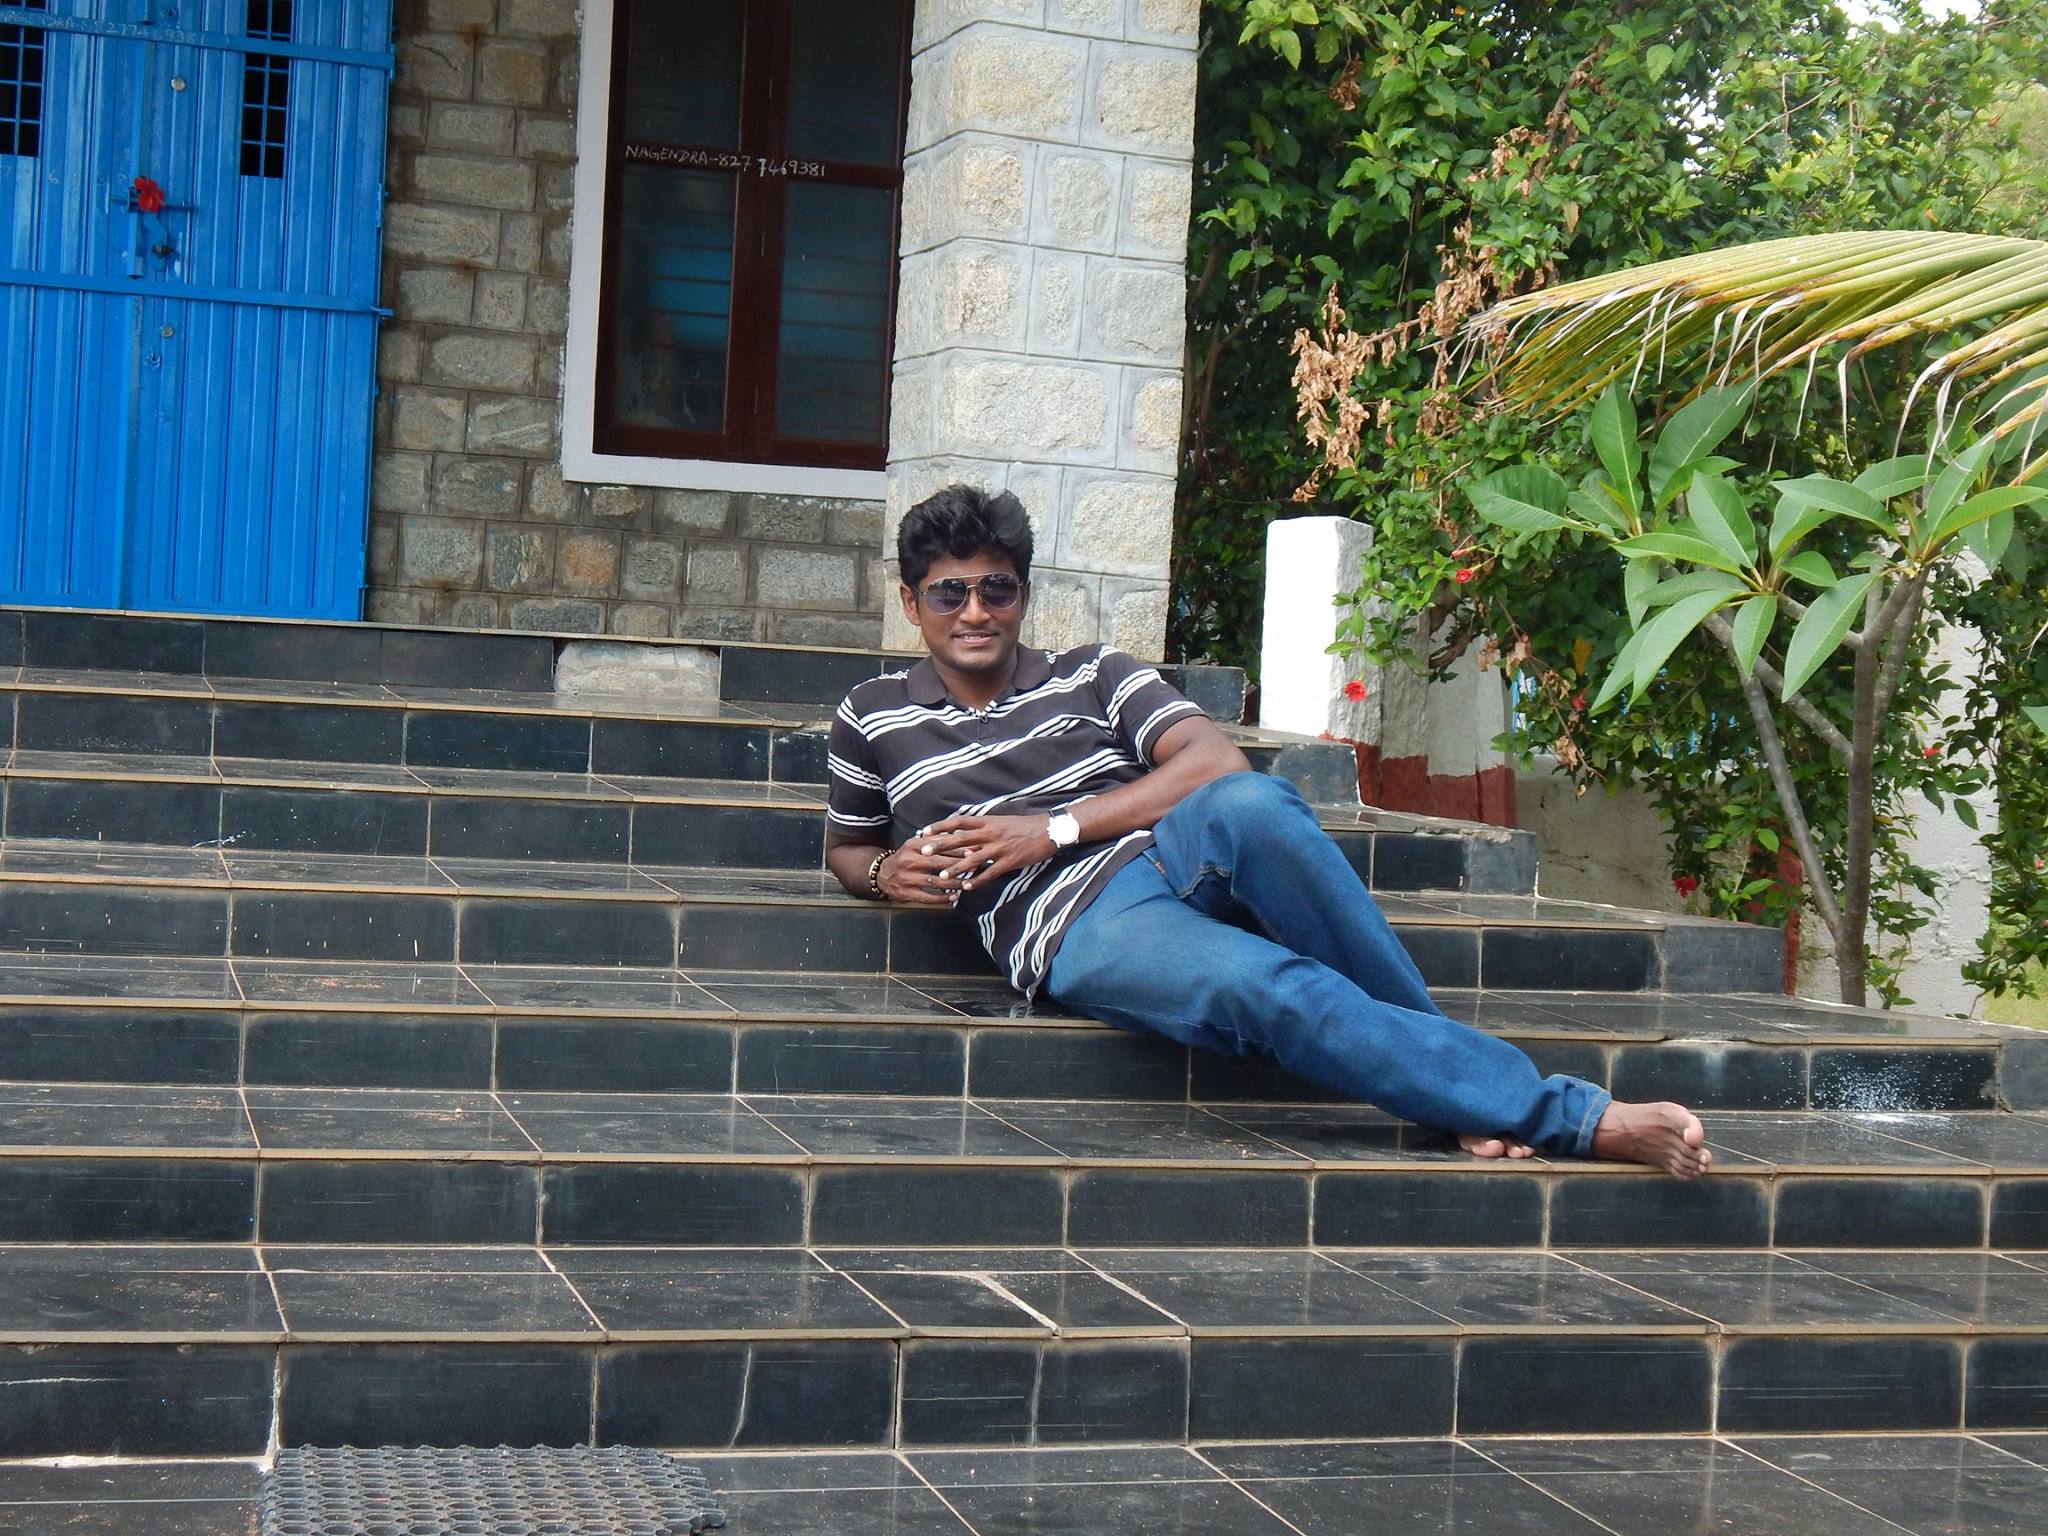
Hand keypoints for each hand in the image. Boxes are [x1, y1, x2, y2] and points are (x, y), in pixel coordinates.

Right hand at [874, 842, 967, 905]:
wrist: (882, 874)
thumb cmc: (907, 858)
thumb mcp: (917, 845)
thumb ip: (937, 841)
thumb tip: (963, 839)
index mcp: (913, 845)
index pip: (938, 846)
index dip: (956, 850)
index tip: (973, 852)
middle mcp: (908, 860)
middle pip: (938, 863)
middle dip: (958, 866)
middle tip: (975, 867)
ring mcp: (906, 877)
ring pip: (935, 881)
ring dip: (953, 883)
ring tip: (967, 884)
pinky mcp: (906, 892)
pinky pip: (927, 897)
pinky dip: (942, 898)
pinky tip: (954, 897)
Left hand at [918, 814, 1059, 892]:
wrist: (1049, 830)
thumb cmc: (1023, 825)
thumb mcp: (1001, 821)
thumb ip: (983, 829)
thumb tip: (964, 836)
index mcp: (987, 821)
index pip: (958, 822)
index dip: (940, 826)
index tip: (924, 831)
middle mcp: (991, 833)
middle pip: (960, 839)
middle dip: (940, 845)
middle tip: (923, 851)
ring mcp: (1000, 848)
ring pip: (973, 858)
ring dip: (956, 868)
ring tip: (942, 876)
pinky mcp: (1010, 861)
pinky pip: (990, 872)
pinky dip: (978, 880)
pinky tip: (967, 887)